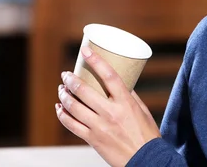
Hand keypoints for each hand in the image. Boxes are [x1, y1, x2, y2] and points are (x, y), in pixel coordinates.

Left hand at [56, 46, 160, 166]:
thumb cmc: (147, 134)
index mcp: (125, 102)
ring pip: (74, 107)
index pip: (109, 75)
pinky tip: (59, 108)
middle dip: (71, 79)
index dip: (95, 60)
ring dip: (64, 95)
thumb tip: (119, 81)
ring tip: (61, 89)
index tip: (85, 50)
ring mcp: (100, 127)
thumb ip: (129, 95)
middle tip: (66, 74)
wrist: (146, 160)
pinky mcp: (93, 139)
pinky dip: (62, 115)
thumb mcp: (142, 110)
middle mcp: (111, 113)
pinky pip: (72, 125)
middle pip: (84, 90)